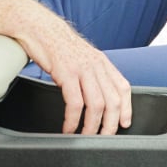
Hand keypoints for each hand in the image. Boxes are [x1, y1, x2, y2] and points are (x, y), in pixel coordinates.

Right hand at [15, 7, 132, 134]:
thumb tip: (97, 94)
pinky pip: (75, 103)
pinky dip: (73, 121)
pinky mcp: (66, 73)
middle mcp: (96, 65)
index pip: (123, 87)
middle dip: (110, 124)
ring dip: (91, 127)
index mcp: (102, 62)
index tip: (124, 123)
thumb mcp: (81, 57)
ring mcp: (82, 69)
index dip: (127, 107)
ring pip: (97, 105)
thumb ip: (91, 73)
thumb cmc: (57, 44)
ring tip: (85, 137)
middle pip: (113, 101)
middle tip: (104, 138)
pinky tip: (68, 128)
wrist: (39, 28)